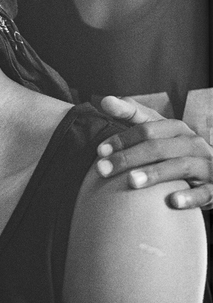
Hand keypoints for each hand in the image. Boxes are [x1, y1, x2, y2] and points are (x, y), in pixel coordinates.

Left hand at [96, 96, 212, 209]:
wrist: (211, 171)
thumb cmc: (174, 151)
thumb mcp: (157, 132)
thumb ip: (133, 116)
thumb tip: (105, 101)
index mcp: (177, 129)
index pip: (147, 129)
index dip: (122, 139)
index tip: (100, 151)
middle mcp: (193, 143)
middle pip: (158, 147)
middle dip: (128, 158)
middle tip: (102, 169)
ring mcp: (206, 165)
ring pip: (181, 166)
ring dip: (155, 174)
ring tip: (131, 182)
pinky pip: (205, 192)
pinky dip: (190, 196)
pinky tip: (172, 202)